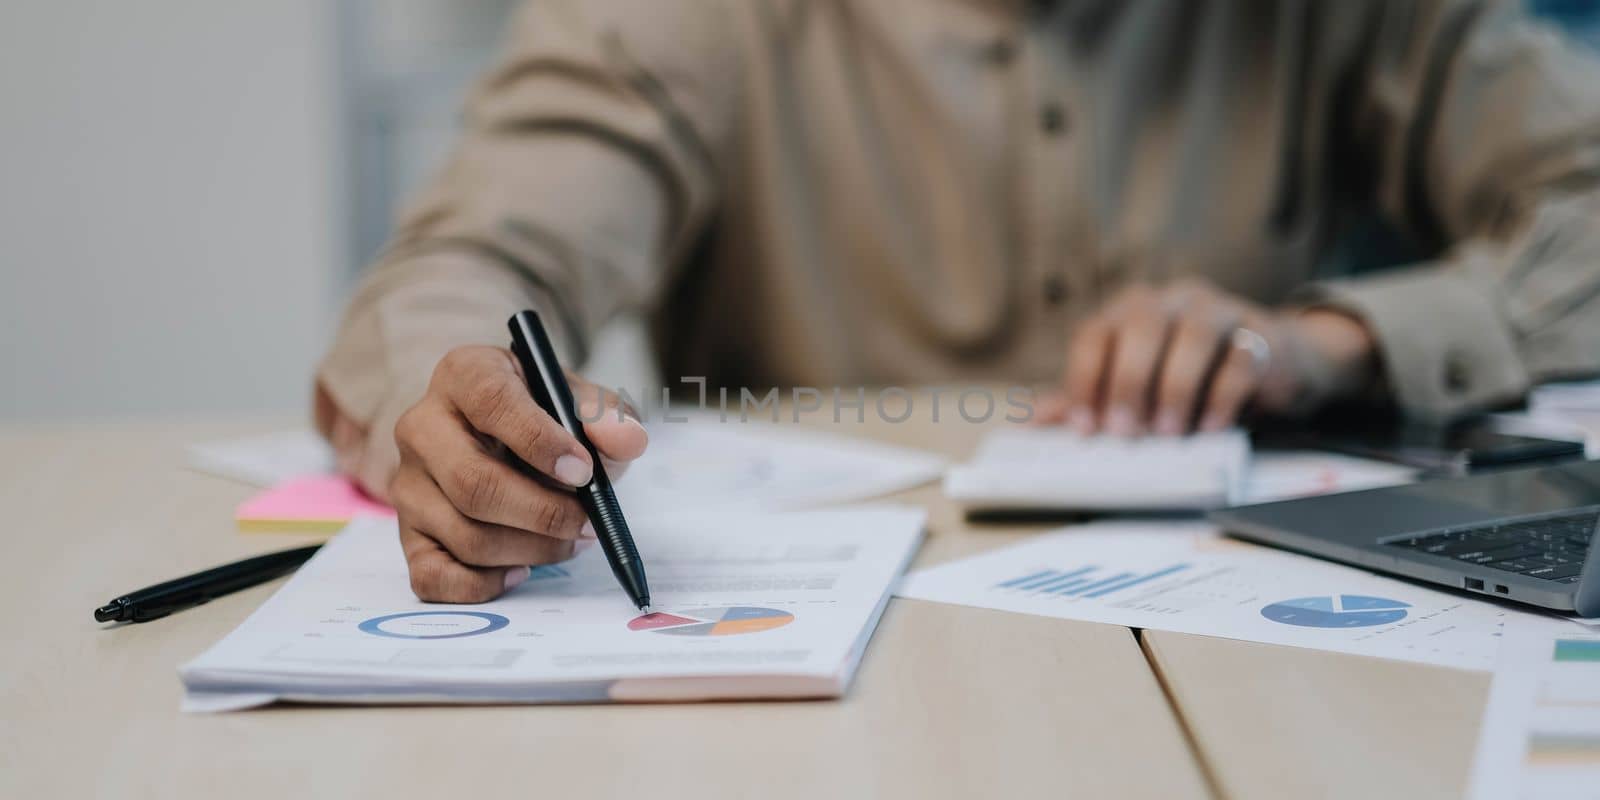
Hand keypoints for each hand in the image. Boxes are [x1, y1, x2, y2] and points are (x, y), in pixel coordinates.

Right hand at [384, 345, 646, 601]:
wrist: (505, 443)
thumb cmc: (543, 418)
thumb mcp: (579, 403)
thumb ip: (608, 416)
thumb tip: (626, 439)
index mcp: (464, 374)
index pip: (492, 402)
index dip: (540, 441)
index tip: (583, 470)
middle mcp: (422, 426)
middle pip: (472, 483)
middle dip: (542, 513)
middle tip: (588, 524)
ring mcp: (408, 483)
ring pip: (464, 534)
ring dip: (531, 550)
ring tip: (571, 542)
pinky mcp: (407, 532)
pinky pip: (434, 575)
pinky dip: (484, 584)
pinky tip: (521, 569)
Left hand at [1037, 279, 1377, 434]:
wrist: (1270, 364)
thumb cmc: (1189, 376)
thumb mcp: (1136, 388)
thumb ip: (1090, 398)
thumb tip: (1035, 420)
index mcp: (1130, 311)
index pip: (1096, 334)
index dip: (1084, 379)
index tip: (1085, 428)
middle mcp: (1171, 301)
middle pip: (1141, 326)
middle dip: (1128, 382)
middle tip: (1125, 432)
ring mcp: (1219, 310)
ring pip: (1193, 335)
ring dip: (1175, 387)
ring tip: (1168, 433)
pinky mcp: (1261, 333)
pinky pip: (1241, 357)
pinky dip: (1223, 395)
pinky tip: (1210, 426)